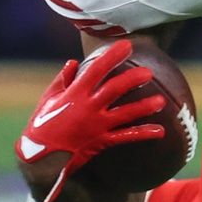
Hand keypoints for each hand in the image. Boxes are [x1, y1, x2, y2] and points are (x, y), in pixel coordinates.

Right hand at [16, 40, 164, 201]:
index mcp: (75, 94)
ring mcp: (97, 125)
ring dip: (143, 107)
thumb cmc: (42, 124)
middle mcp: (88, 108)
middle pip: (114, 90)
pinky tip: (160, 130)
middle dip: (132, 79)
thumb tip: (73, 62)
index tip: (126, 45)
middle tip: (149, 72)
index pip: (95, 70)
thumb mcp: (48, 98)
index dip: (111, 57)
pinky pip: (125, 137)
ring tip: (161, 101)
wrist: (40, 156)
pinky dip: (143, 133)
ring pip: (124, 114)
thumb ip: (62, 79)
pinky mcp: (102, 141)